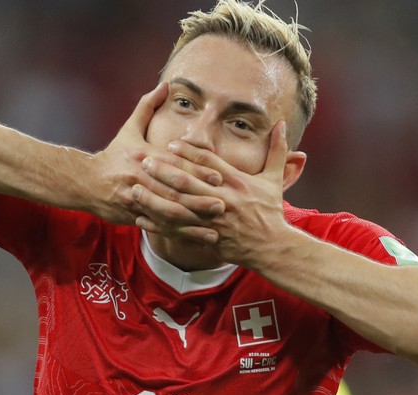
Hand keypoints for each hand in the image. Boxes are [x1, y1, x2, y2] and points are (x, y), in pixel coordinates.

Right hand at [87, 83, 223, 225]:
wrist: (84, 181)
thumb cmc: (112, 155)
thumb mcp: (129, 129)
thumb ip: (148, 106)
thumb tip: (165, 84)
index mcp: (145, 157)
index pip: (175, 165)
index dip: (198, 172)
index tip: (220, 177)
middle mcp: (142, 178)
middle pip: (174, 192)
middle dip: (200, 200)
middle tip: (223, 205)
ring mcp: (137, 200)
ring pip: (167, 213)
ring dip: (192, 222)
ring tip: (214, 228)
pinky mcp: (133, 217)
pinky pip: (159, 227)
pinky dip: (179, 235)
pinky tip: (196, 238)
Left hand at [135, 121, 292, 266]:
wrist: (272, 247)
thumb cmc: (271, 212)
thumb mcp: (275, 179)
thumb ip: (278, 150)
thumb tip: (282, 123)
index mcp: (236, 182)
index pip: (208, 162)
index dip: (188, 152)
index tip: (171, 144)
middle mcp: (222, 199)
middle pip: (187, 182)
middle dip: (163, 170)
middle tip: (143, 159)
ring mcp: (212, 220)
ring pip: (178, 207)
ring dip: (154, 197)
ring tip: (135, 187)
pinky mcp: (206, 237)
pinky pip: (177, 230)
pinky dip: (158, 225)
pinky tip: (140, 218)